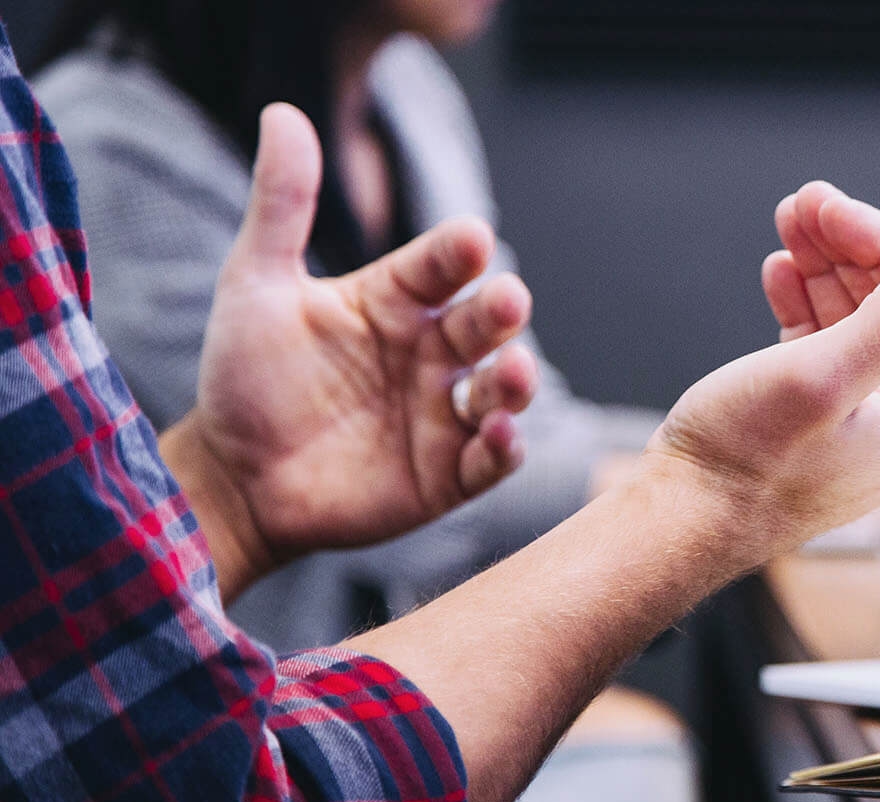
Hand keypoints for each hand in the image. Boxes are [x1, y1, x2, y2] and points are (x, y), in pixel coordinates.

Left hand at [163, 104, 537, 597]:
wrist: (231, 479)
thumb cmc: (245, 378)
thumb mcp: (255, 285)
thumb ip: (281, 205)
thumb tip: (282, 111)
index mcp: (394, 302)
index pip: (440, 267)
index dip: (457, 253)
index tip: (472, 239)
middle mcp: (429, 353)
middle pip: (483, 324)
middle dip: (501, 312)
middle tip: (507, 300)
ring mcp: (442, 415)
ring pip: (501, 390)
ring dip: (516, 381)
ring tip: (513, 372)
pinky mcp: (447, 475)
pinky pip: (490, 460)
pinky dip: (504, 448)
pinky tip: (498, 434)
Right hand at [641, 184, 879, 560]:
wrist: (680, 522)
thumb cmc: (744, 462)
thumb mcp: (822, 376)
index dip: (879, 240)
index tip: (826, 204)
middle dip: (848, 247)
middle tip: (801, 202)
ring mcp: (864, 423)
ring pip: (857, 320)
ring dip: (824, 267)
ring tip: (787, 224)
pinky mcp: (821, 422)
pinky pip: (827, 347)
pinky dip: (806, 305)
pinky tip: (781, 274)